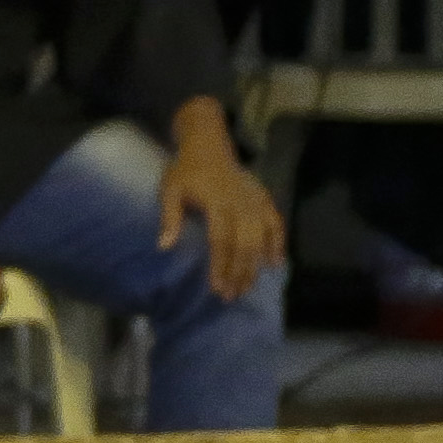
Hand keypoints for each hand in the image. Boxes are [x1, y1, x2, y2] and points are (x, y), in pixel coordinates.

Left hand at [159, 127, 287, 302]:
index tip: (216, 288)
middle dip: (238, 273)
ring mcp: (255, 202)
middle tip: (231, 296)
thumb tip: (164, 246)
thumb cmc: (185, 171)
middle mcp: (240, 204)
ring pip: (261, 239)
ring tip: (246, 288)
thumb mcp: (170, 189)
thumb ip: (169, 217)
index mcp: (216, 202)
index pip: (221, 240)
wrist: (208, 146)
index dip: (220, 266)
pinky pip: (277, 224)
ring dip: (255, 266)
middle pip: (244, 245)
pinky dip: (278, 243)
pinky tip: (276, 264)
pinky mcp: (264, 199)